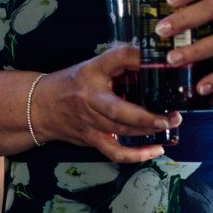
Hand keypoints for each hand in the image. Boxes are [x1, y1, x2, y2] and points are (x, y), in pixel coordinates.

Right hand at [34, 46, 181, 163]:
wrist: (40, 106)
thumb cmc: (71, 83)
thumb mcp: (92, 65)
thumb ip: (118, 64)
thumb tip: (151, 60)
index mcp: (92, 72)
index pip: (116, 58)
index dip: (137, 57)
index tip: (160, 59)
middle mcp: (90, 98)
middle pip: (120, 109)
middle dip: (148, 115)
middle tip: (172, 114)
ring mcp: (90, 122)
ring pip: (123, 129)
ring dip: (150, 129)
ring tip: (171, 123)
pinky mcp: (91, 139)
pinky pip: (115, 152)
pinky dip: (137, 155)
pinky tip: (156, 150)